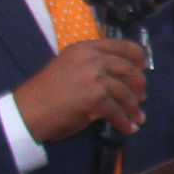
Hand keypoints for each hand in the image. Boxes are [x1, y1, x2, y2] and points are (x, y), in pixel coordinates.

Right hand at [13, 37, 147, 142]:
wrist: (30, 109)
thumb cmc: (47, 90)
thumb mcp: (71, 66)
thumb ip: (94, 65)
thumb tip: (121, 77)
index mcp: (86, 48)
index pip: (122, 46)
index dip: (137, 56)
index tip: (144, 66)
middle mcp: (92, 59)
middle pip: (129, 69)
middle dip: (139, 85)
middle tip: (142, 97)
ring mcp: (95, 77)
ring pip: (125, 92)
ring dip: (134, 108)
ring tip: (137, 117)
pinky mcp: (95, 98)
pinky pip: (117, 111)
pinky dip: (124, 121)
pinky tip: (128, 128)